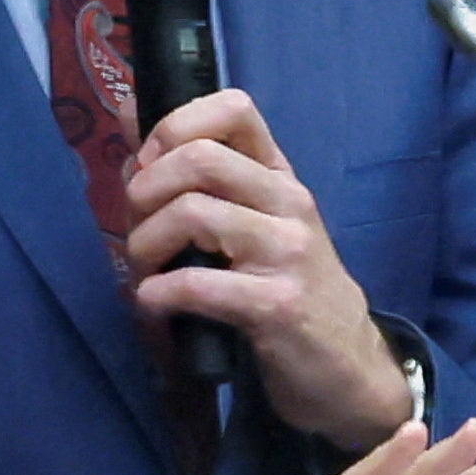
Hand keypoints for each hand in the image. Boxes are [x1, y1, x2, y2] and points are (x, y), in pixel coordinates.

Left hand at [120, 89, 403, 445]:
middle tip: (137, 230)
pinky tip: (154, 305)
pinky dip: (157, 294)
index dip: (174, 125)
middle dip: (145, 192)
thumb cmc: (287, 289)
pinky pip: (197, 284)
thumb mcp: (257, 224)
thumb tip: (130, 114)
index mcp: (279, 176)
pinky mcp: (277, 305)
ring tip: (143, 274)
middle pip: (199, 157)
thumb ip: (205, 179)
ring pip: (192, 213)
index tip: (149, 166)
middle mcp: (288, 202)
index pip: (234, 108)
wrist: (345, 366)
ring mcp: (287, 252)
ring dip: (144, 246)